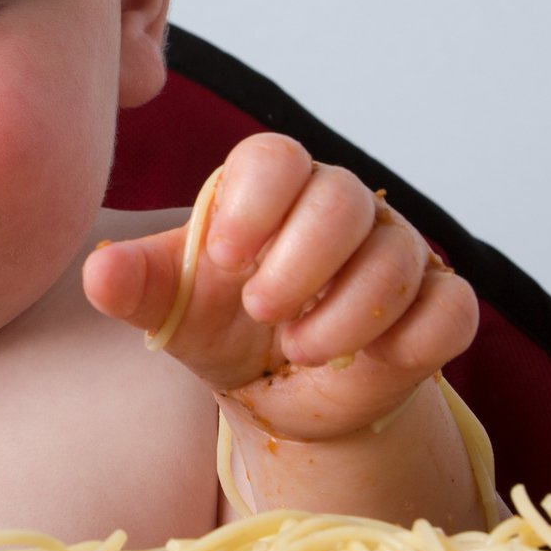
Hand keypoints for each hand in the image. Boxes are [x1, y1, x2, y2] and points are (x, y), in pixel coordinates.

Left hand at [82, 133, 478, 441]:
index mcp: (269, 190)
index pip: (275, 157)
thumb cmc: (220, 326)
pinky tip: (371, 363)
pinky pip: (451, 307)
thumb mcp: (172, 310)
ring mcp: (395, 252)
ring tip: (299, 351)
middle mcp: (338, 208)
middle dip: (303, 261)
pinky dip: (414, 339)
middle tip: (261, 311)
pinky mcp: (436, 305)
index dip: (254, 203)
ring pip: (399, 256)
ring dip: (347, 314)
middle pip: (342, 199)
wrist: (276, 392)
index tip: (223, 258)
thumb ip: (134, 284)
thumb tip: (99, 270)